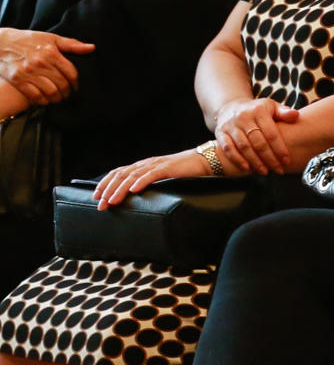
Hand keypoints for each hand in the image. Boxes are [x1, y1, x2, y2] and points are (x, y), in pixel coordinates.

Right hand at [0, 29, 94, 103]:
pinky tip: (45, 100)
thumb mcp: (51, 38)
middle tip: (68, 94)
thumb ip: (71, 44)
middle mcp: (40, 63)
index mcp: (51, 52)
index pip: (71, 73)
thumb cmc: (28, 40)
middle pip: (62, 84)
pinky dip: (43, 101)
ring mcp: (28, 72)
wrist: (0, 43)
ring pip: (50, 92)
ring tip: (58, 98)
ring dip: (57, 98)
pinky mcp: (17, 80)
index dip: (76, 82)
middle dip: (68, 92)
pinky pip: (34, 96)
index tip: (76, 86)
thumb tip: (92, 48)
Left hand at [94, 149, 211, 208]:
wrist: (206, 160)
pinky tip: (133, 190)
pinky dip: (141, 182)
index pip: (119, 173)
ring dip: (120, 189)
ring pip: (132, 176)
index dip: (105, 183)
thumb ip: (150, 183)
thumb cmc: (186, 172)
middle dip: (107, 190)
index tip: (96, 196)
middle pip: (121, 175)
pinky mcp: (168, 168)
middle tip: (100, 204)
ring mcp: (157, 165)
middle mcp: (147, 164)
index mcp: (144, 166)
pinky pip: (151, 175)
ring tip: (111, 201)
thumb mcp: (163, 178)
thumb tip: (137, 197)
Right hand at [213, 98, 299, 174]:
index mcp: (259, 110)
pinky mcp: (220, 133)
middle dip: (270, 158)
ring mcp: (230, 125)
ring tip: (265, 171)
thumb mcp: (271, 106)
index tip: (286, 161)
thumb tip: (295, 115)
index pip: (271, 133)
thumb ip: (284, 112)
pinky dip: (237, 159)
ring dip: (255, 162)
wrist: (231, 107)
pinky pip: (228, 148)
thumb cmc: (257, 110)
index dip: (279, 148)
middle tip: (278, 170)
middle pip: (258, 142)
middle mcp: (244, 117)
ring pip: (244, 147)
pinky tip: (247, 168)